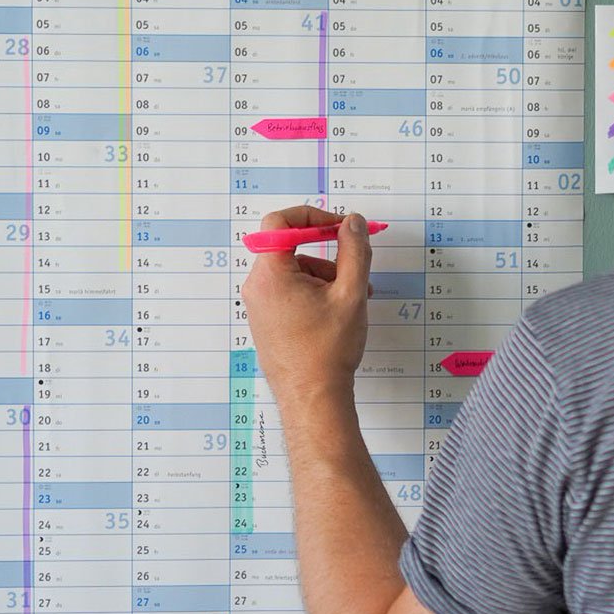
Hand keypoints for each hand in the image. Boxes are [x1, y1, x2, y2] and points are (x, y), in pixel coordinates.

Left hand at [241, 206, 372, 403]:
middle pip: (292, 249)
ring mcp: (260, 306)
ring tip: (354, 301)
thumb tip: (352, 223)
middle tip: (356, 270)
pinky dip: (315, 294)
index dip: (312, 216)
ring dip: (326, 278)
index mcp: (271, 275)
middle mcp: (258, 287)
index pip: (280, 222)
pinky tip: (337, 314)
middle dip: (328, 255)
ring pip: (295, 273)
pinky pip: (290, 293)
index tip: (338, 227)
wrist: (313, 398)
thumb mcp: (351, 293)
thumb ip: (354, 251)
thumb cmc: (328, 351)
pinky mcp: (267, 321)